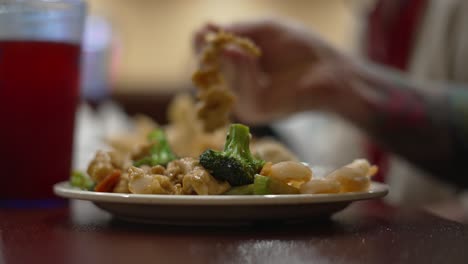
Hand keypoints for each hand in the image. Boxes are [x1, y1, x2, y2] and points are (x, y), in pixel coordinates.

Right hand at [193, 19, 356, 123]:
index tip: (200, 31)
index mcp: (235, 70)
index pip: (210, 60)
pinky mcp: (258, 111)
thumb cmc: (300, 48)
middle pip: (210, 74)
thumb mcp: (263, 31)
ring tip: (231, 45)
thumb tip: (203, 29)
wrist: (330, 69)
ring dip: (225, 60)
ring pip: (223, 83)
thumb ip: (235, 31)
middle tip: (205, 37)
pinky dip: (243, 71)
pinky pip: (242, 92)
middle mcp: (236, 88)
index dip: (202, 47)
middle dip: (206, 54)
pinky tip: (246, 55)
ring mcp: (245, 102)